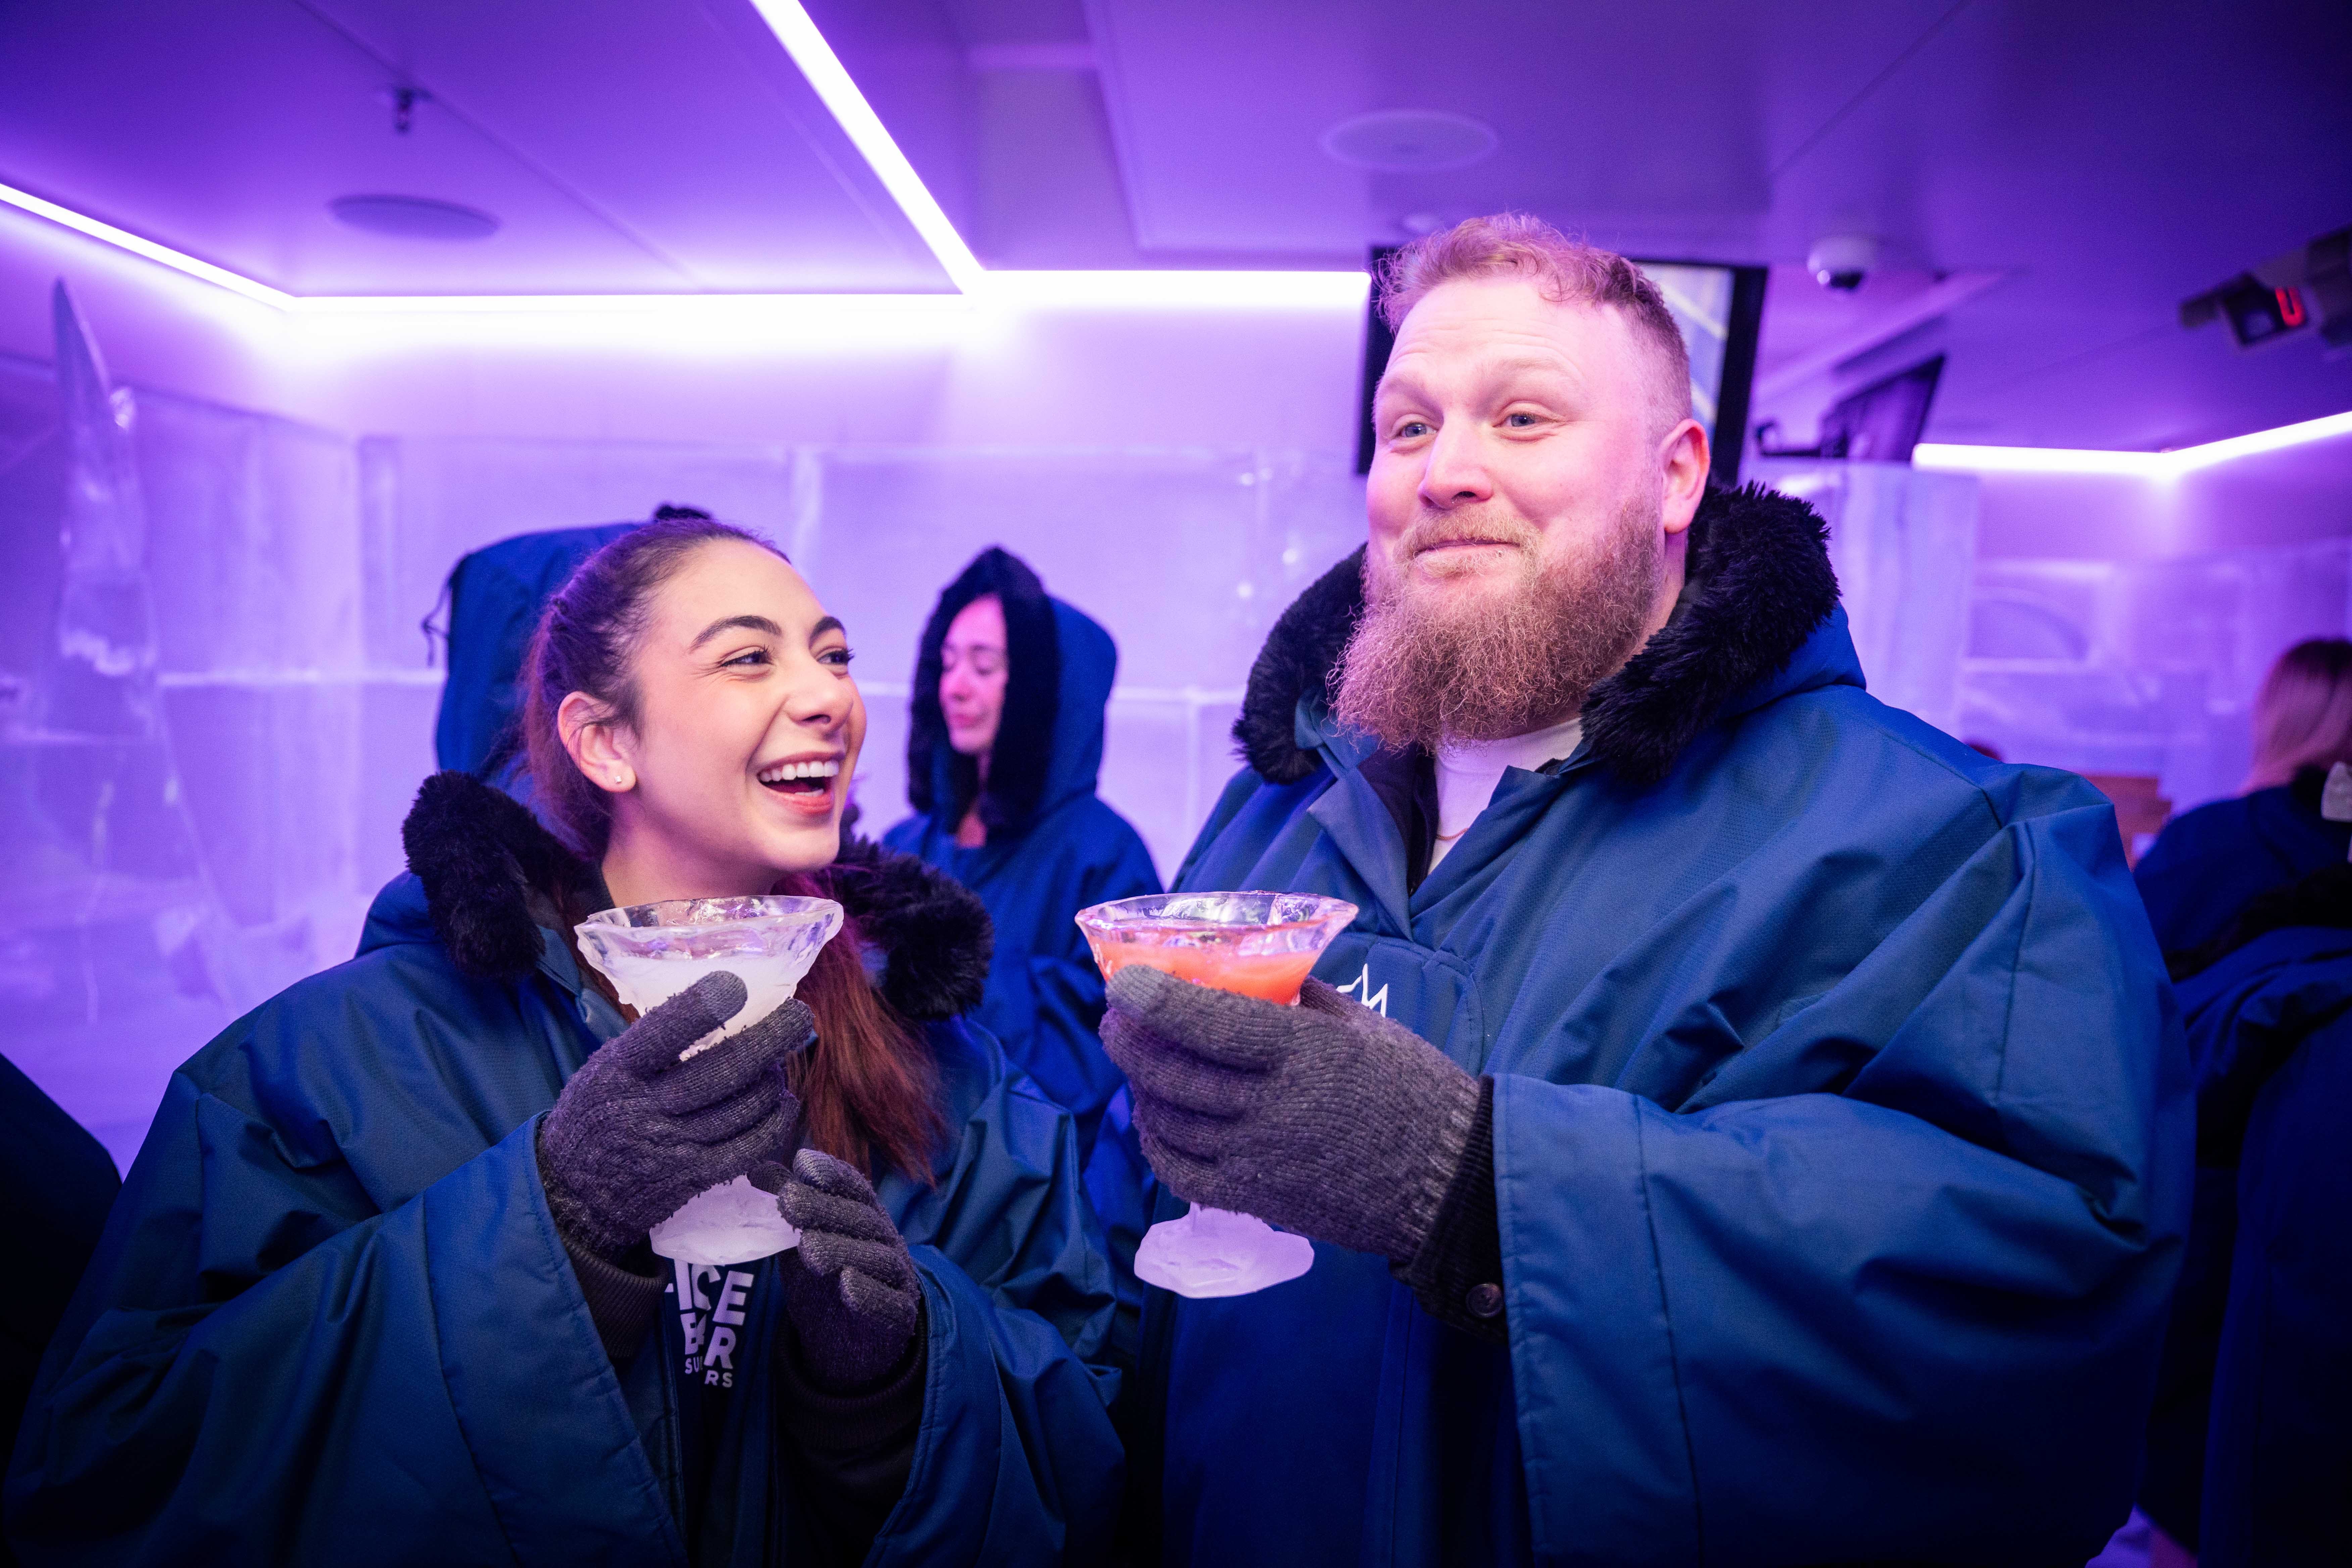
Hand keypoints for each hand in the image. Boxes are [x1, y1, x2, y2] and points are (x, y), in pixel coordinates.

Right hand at [538, 971, 813, 1260]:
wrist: (575, 1192)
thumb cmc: (597, 1114)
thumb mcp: (605, 1069)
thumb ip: (652, 1044)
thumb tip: (717, 1004)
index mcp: (618, 1071)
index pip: (661, 1033)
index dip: (702, 1007)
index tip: (737, 985)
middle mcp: (645, 1108)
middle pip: (723, 1070)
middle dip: (771, 1038)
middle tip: (799, 1015)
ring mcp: (671, 1146)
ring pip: (744, 1107)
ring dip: (773, 1081)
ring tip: (778, 1064)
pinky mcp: (693, 1177)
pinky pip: (749, 1148)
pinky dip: (774, 1122)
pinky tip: (782, 1104)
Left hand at [753, 1150, 921, 1389]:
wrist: (853, 1343)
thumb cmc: (827, 1279)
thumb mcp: (805, 1240)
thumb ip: (789, 1207)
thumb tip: (758, 1170)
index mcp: (865, 1217)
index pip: (853, 1189)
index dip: (831, 1174)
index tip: (801, 1163)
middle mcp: (885, 1241)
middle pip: (861, 1220)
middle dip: (824, 1208)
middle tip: (788, 1201)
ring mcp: (897, 1278)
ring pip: (876, 1259)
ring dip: (842, 1249)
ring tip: (808, 1247)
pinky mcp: (900, 1315)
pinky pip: (890, 1303)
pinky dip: (870, 1294)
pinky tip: (847, 1285)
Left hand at [1100, 967, 1479, 1261]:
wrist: (1446, 1181)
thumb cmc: (1414, 1090)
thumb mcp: (1364, 1026)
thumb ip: (1306, 997)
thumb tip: (1259, 972)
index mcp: (1300, 1053)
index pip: (1206, 1022)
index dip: (1154, 1000)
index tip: (1123, 983)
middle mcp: (1269, 1105)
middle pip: (1172, 1071)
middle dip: (1128, 1041)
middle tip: (1115, 1020)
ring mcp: (1258, 1157)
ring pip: (1169, 1119)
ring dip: (1140, 1087)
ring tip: (1135, 1064)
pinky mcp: (1256, 1199)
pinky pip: (1181, 1172)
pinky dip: (1156, 1142)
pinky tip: (1152, 1119)